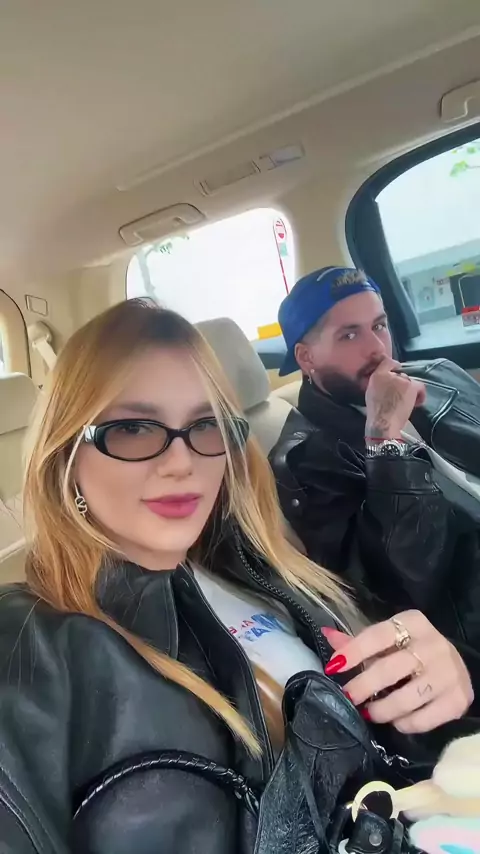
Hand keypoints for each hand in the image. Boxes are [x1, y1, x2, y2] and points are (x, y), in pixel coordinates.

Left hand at [323, 611, 472, 733]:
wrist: (455, 666)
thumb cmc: (413, 650)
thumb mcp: (390, 640)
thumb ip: (359, 642)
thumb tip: (326, 634)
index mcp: (414, 623)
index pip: (379, 635)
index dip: (354, 651)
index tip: (334, 667)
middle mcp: (434, 645)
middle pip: (390, 669)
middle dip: (363, 686)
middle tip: (348, 696)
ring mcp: (449, 674)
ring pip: (406, 698)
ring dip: (381, 709)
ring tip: (370, 712)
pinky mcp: (458, 700)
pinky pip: (423, 719)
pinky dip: (404, 723)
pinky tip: (396, 720)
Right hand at [365, 358, 425, 437]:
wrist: (383, 422)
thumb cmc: (375, 412)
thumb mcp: (370, 393)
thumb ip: (378, 384)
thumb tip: (387, 383)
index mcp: (376, 376)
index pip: (387, 362)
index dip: (394, 365)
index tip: (396, 370)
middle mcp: (389, 374)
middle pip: (400, 374)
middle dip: (400, 383)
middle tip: (398, 395)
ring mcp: (401, 379)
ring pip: (409, 381)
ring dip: (409, 390)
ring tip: (406, 401)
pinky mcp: (411, 387)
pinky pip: (420, 387)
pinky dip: (420, 394)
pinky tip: (417, 402)